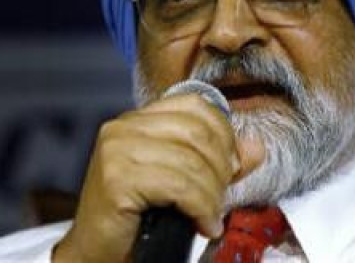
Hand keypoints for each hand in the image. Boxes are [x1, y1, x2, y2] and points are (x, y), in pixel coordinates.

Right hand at [53, 94, 261, 261]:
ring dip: (212, 194)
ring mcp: (117, 151)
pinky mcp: (116, 179)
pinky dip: (200, 207)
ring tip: (211, 215)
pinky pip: (179, 186)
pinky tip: (202, 224)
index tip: (231, 165)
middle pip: (198, 132)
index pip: (196, 105)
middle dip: (220, 168)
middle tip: (221, 196)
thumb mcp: (185, 181)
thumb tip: (256, 147)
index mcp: (139, 120)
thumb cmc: (138, 218)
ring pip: (191, 161)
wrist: (98, 255)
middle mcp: (124, 128)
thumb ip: (220, 162)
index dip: (223, 133)